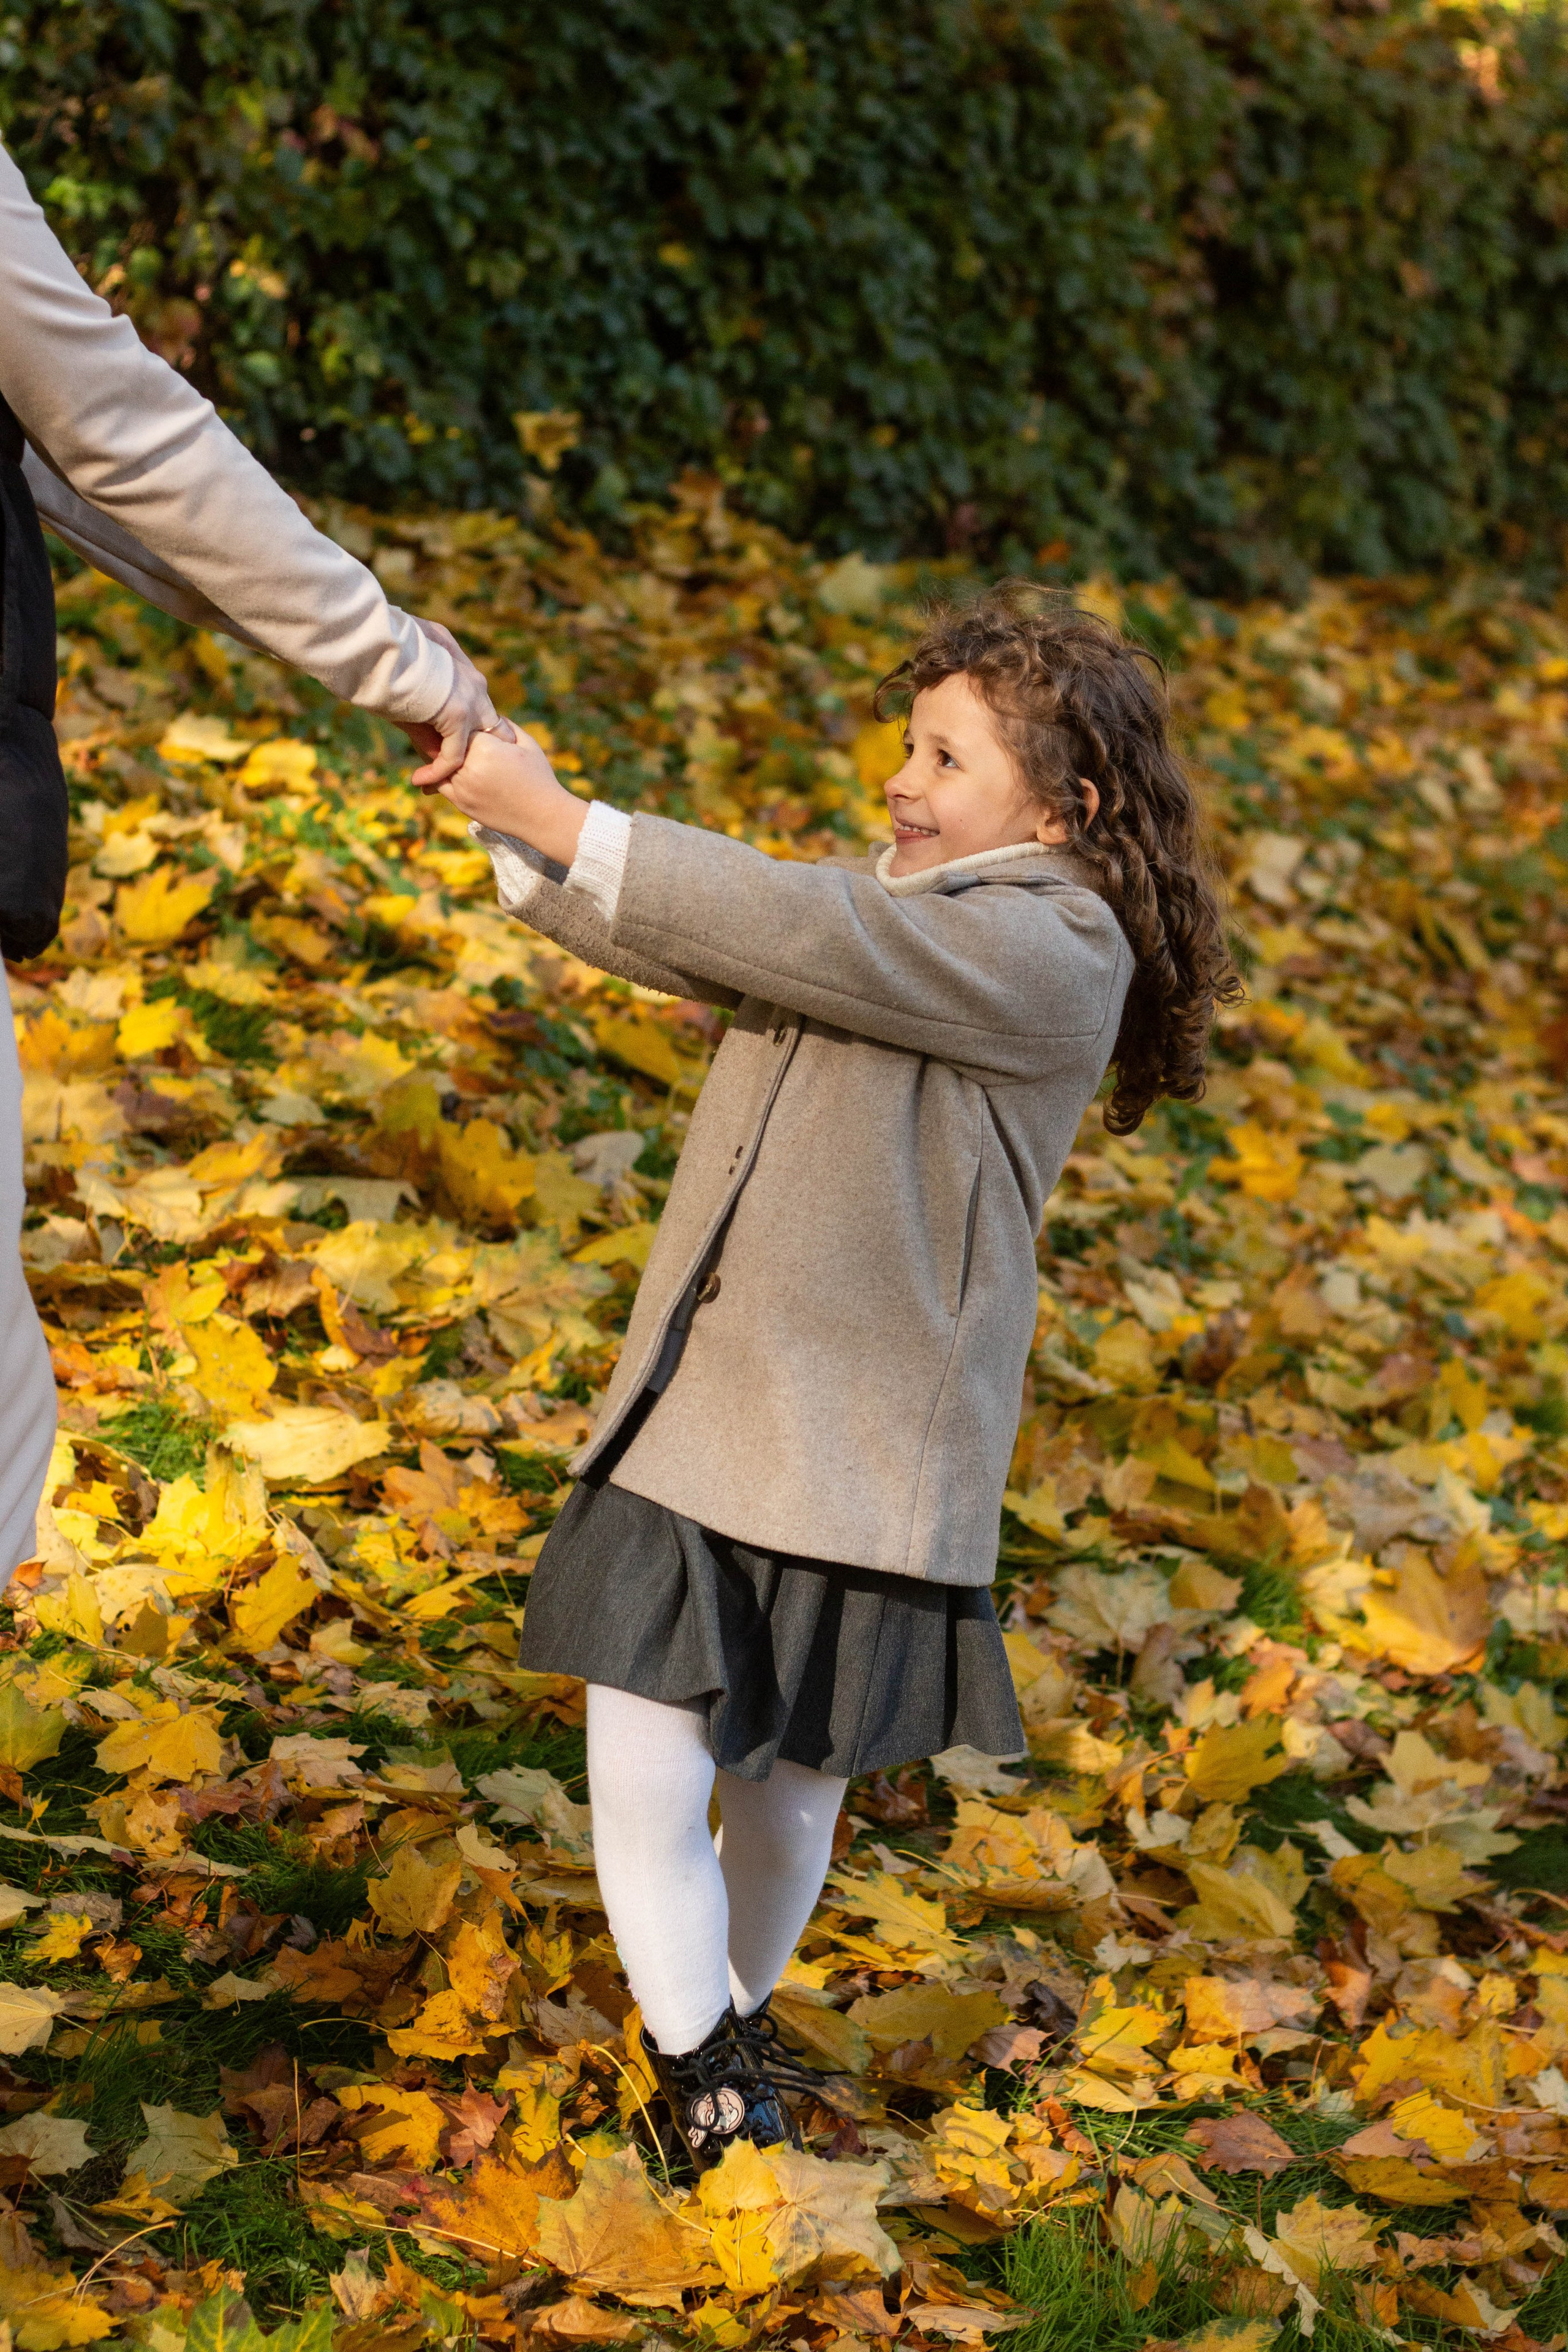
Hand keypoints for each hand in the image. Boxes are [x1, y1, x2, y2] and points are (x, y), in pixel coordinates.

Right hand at [404, 618, 516, 786]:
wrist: (386, 642)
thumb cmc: (391, 646)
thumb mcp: (415, 665)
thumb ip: (426, 690)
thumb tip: (426, 720)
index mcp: (466, 670)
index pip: (480, 706)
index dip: (472, 727)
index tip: (451, 742)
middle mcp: (476, 686)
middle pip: (490, 728)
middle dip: (481, 751)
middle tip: (465, 772)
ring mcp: (470, 702)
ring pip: (475, 745)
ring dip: (459, 765)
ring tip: (436, 781)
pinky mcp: (458, 718)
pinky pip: (454, 756)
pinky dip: (438, 771)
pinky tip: (421, 779)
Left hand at [437, 728, 589, 867]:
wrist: (542, 817)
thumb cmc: (539, 777)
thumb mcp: (527, 743)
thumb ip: (505, 726)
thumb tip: (486, 715)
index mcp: (486, 749)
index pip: (463, 728)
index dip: (466, 726)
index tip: (467, 725)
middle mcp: (470, 768)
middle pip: (447, 745)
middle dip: (449, 739)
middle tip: (442, 731)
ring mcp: (463, 788)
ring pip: (439, 764)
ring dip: (441, 756)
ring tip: (442, 748)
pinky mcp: (461, 804)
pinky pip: (440, 785)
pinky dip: (439, 776)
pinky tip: (444, 769)